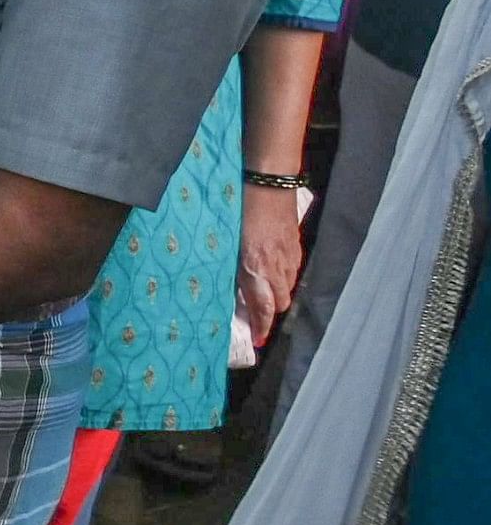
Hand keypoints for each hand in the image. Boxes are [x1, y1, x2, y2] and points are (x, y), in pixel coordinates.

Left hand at [238, 180, 308, 341]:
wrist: (268, 183)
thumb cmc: (238, 209)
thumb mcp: (228, 241)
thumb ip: (232, 265)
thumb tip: (233, 285)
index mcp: (255, 267)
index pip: (263, 307)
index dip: (262, 327)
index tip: (258, 341)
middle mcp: (275, 267)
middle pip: (280, 303)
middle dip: (270, 315)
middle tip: (257, 321)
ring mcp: (289, 256)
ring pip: (288, 288)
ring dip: (278, 298)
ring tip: (265, 301)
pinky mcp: (296, 246)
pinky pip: (293, 271)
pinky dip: (284, 280)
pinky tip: (275, 276)